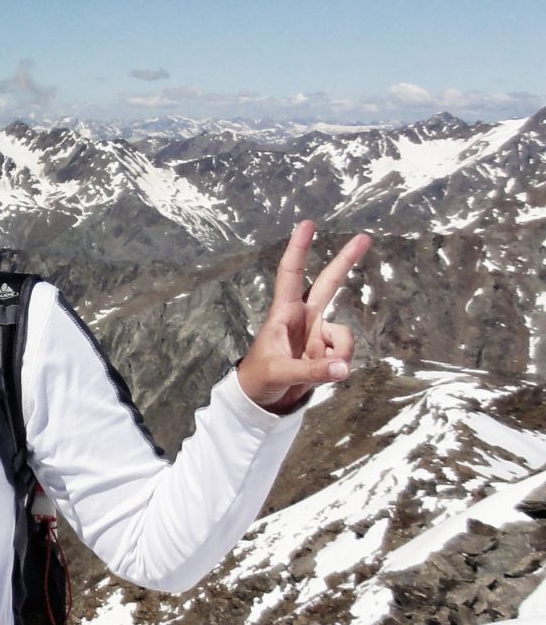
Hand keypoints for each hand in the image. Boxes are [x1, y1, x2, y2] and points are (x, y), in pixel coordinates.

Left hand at [236, 221, 372, 412]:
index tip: (307, 224)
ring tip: (323, 371)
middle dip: (346, 261)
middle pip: (329, 283)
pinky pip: (346, 353)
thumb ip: (312, 371)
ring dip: (341, 352)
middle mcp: (304, 317)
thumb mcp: (280, 373)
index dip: (298, 249)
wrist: (263, 400)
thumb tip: (343, 368)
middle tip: (365, 237)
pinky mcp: (328, 350)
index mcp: (284, 313)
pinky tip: (327, 373)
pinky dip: (341, 365)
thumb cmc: (259, 378)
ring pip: (345, 333)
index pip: (290, 274)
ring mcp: (318, 333)